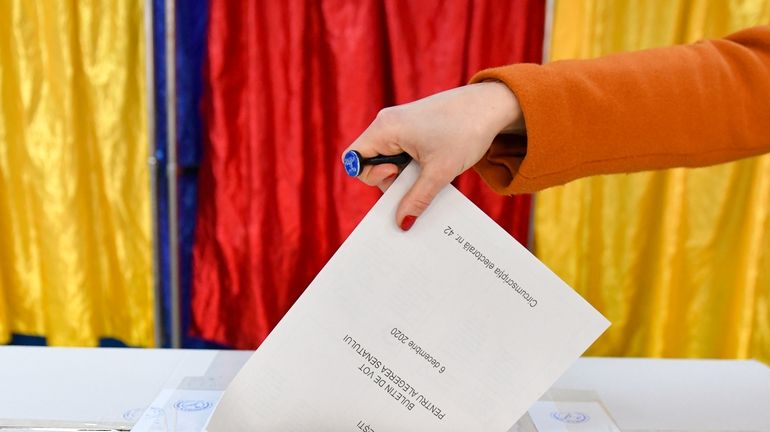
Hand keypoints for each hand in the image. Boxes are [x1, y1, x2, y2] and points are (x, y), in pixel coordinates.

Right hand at [342, 81, 523, 229]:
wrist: (492, 106)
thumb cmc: (465, 131)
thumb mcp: (440, 173)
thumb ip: (416, 200)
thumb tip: (401, 223)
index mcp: (385, 128)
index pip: (354, 158)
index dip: (371, 175)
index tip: (398, 173)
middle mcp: (387, 122)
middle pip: (370, 161)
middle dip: (391, 178)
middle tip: (419, 180)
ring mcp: (400, 123)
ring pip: (387, 158)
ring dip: (405, 173)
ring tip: (432, 171)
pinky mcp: (413, 126)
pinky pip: (401, 152)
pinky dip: (413, 165)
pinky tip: (434, 167)